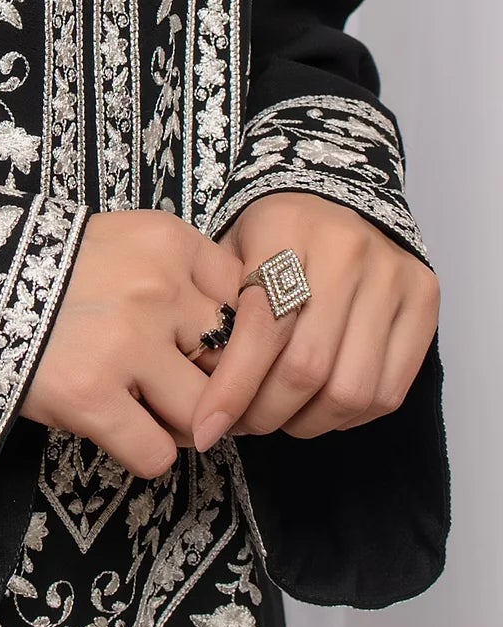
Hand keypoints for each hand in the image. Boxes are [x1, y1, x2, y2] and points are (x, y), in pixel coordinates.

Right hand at [21, 210, 242, 478]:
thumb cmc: (54, 267)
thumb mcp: (125, 242)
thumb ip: (180, 273)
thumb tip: (238, 341)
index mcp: (169, 242)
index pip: (247, 302)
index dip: (236, 336)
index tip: (212, 352)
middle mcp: (157, 288)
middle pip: (233, 360)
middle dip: (217, 385)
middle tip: (190, 394)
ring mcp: (125, 343)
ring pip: (203, 412)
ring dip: (185, 425)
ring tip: (154, 415)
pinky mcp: (91, 395)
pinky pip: (156, 454)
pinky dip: (145, 454)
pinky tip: (121, 431)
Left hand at [191, 191, 440, 451]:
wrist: (333, 199)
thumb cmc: (269, 237)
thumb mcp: (228, 253)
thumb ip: (216, 312)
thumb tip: (201, 396)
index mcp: (288, 229)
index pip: (263, 329)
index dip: (232, 389)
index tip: (206, 426)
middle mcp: (349, 250)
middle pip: (307, 368)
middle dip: (265, 413)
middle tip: (240, 424)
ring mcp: (394, 276)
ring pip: (350, 389)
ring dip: (307, 422)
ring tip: (278, 417)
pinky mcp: (425, 301)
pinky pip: (388, 391)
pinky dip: (348, 416)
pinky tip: (317, 407)